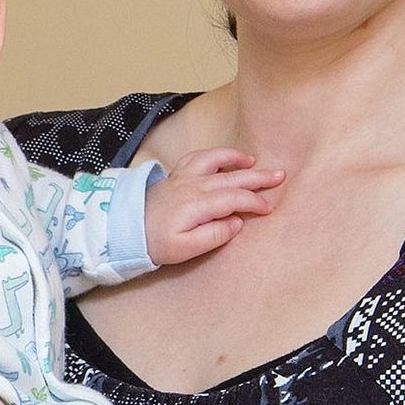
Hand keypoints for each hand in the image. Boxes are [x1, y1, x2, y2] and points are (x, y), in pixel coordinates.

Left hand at [145, 146, 282, 265]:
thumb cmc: (155, 243)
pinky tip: (225, 157)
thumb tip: (236, 223)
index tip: (269, 208)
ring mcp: (182, 178)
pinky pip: (197, 157)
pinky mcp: (175, 176)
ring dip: (235, 159)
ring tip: (254, 162)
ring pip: (214, 161)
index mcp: (196, 205)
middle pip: (231, 177)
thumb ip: (213, 236)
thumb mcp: (185, 249)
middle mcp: (192, 186)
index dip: (254, 202)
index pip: (234, 198)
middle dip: (257, 177)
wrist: (124, 231)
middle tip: (279, 176)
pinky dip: (214, 154)